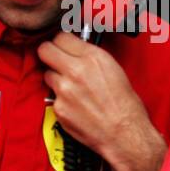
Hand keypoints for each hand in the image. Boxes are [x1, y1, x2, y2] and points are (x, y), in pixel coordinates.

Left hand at [37, 31, 164, 170]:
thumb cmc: (125, 104)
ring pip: (47, 75)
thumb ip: (90, 55)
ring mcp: (64, 90)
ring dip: (56, 78)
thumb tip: (76, 49)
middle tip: (56, 59)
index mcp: (92, 58)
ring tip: (73, 88)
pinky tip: (76, 105)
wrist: (124, 134)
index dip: (61, 42)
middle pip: (44, 50)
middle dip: (49, 53)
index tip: (62, 46)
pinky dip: (61, 99)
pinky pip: (52, 97)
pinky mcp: (58, 108)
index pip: (60, 36)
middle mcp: (76, 71)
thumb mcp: (113, 68)